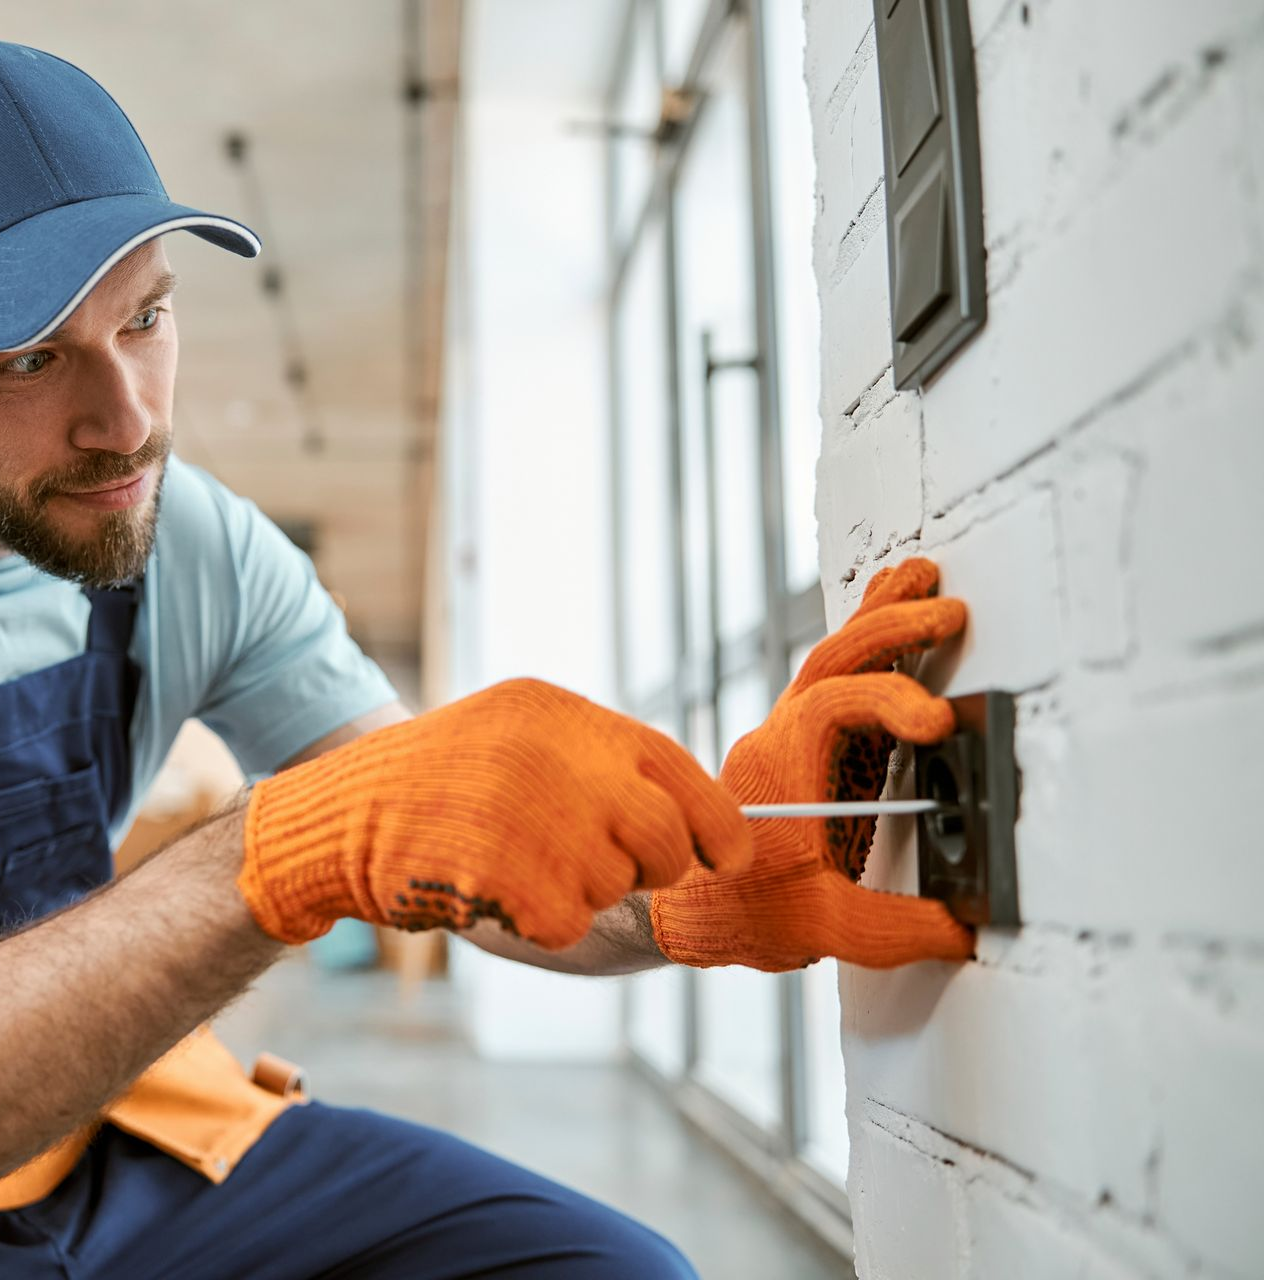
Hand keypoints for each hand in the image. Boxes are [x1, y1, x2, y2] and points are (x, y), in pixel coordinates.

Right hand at [239, 679, 751, 949]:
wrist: (344, 811)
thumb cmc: (444, 779)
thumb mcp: (523, 734)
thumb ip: (602, 766)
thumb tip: (693, 824)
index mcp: (570, 719)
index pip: (681, 771)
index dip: (717, 824)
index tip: (727, 855)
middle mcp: (564, 762)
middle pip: (666, 840)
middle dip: (655, 867)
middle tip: (607, 864)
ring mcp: (539, 821)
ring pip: (616, 886)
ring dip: (581, 889)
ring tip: (516, 857)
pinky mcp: (512, 881)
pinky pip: (568, 923)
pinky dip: (541, 919)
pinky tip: (493, 885)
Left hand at [651, 558, 974, 969]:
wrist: (693, 907)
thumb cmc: (742, 911)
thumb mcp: (819, 928)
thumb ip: (893, 928)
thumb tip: (964, 926)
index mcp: (779, 770)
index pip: (830, 707)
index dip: (887, 700)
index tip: (938, 722)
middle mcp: (782, 739)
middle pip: (830, 661)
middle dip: (889, 629)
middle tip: (948, 609)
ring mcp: (795, 737)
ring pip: (829, 659)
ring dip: (877, 619)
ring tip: (921, 577)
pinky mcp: (812, 747)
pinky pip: (838, 681)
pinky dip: (870, 647)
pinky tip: (900, 626)